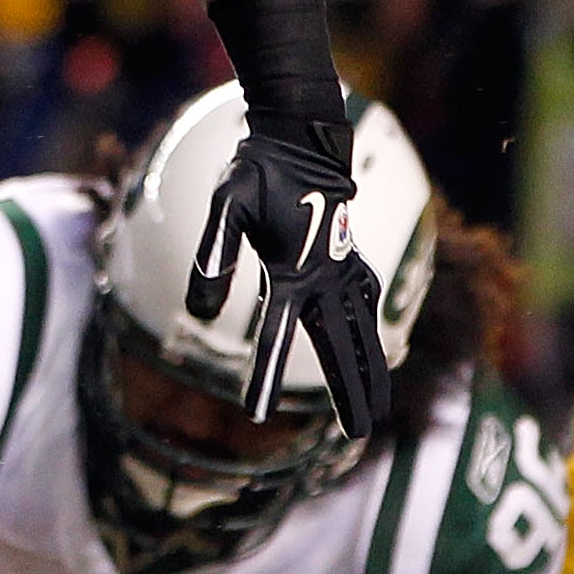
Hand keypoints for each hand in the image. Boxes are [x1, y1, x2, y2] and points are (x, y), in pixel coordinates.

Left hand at [189, 105, 389, 435]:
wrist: (300, 136)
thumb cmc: (257, 172)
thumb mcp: (226, 207)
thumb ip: (213, 256)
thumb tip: (196, 310)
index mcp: (293, 273)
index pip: (276, 337)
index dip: (265, 376)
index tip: (256, 413)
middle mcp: (325, 278)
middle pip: (341, 348)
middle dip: (350, 394)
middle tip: (359, 436)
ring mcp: (343, 269)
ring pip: (362, 334)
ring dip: (370, 373)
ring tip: (375, 412)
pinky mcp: (349, 258)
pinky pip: (366, 303)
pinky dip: (373, 333)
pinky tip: (377, 352)